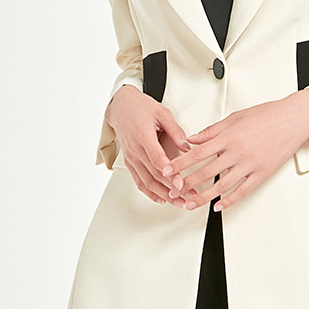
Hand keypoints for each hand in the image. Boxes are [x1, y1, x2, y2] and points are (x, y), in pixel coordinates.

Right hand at [105, 85, 190, 205]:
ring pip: (146, 182)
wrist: (120, 107)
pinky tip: (161, 198)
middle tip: (187, 196)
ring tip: (178, 201)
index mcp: (143, 136)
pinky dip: (150, 192)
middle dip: (172, 189)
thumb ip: (175, 130)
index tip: (181, 183)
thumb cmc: (140, 108)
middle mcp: (135, 150)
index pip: (157, 160)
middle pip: (154, 175)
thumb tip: (187, 146)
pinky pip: (138, 181)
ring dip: (163, 195)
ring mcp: (131, 158)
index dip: (169, 174)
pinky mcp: (129, 162)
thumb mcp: (162, 113)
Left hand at [163, 89, 308, 211]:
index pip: (197, 153)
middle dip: (187, 183)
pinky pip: (243, 190)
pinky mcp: (262, 173)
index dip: (180, 163)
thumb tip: (192, 139)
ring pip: (222, 185)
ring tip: (190, 203)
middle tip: (174, 191)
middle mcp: (237, 151)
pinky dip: (229, 200)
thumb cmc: (267, 115)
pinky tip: (219, 206)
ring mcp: (250, 164)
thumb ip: (212, 131)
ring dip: (203, 196)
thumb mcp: (235, 117)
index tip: (167, 170)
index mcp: (228, 136)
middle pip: (205, 171)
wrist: (293, 119)